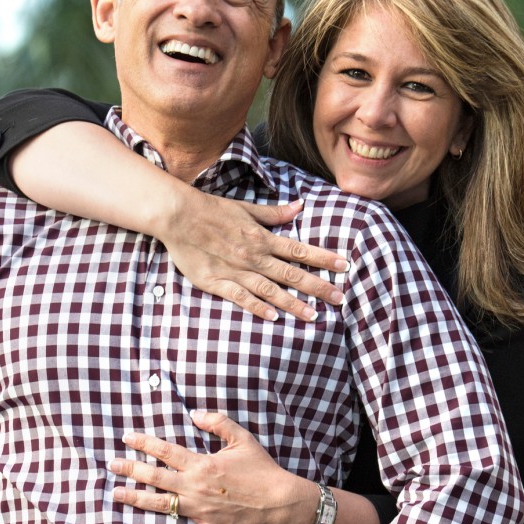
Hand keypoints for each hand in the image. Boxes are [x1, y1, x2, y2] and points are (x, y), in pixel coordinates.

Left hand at [108, 411, 318, 523]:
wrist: (280, 501)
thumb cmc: (261, 467)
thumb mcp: (242, 438)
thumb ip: (218, 422)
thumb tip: (194, 414)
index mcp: (203, 464)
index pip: (166, 452)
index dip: (144, 444)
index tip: (127, 438)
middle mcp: (196, 487)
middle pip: (156, 478)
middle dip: (131, 470)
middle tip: (111, 466)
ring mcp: (201, 511)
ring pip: (162, 506)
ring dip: (137, 500)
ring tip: (117, 495)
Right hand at [163, 188, 346, 322]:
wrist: (179, 216)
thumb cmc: (213, 210)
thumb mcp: (246, 208)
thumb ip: (274, 213)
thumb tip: (300, 205)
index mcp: (262, 238)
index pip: (299, 250)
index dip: (323, 258)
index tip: (344, 266)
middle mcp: (254, 256)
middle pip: (291, 273)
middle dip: (317, 286)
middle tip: (339, 298)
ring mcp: (236, 270)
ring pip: (270, 290)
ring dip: (293, 303)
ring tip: (313, 315)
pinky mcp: (217, 282)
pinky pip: (241, 297)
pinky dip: (257, 307)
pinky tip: (273, 318)